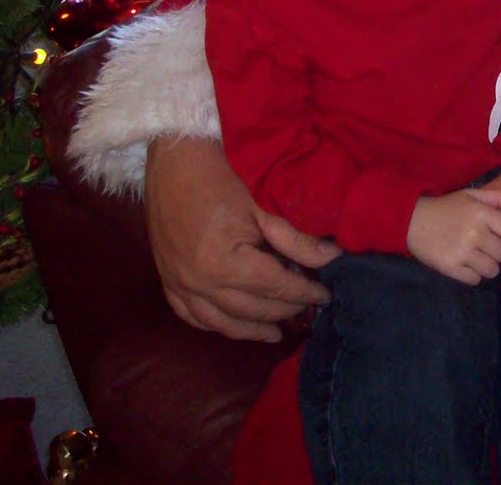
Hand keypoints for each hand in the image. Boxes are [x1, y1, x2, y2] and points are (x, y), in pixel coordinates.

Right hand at [144, 137, 339, 341]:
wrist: (175, 165)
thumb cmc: (220, 182)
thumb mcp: (262, 211)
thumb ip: (296, 242)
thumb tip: (332, 259)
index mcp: (224, 264)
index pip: (275, 287)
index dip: (304, 293)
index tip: (325, 295)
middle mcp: (199, 283)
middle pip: (251, 309)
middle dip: (283, 310)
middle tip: (307, 308)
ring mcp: (179, 286)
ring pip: (221, 322)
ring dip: (250, 330)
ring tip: (275, 334)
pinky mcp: (167, 282)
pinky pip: (191, 317)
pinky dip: (215, 324)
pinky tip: (233, 324)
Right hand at [406, 189, 500, 284]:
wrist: (413, 221)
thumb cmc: (447, 207)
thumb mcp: (473, 195)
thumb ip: (500, 199)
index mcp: (483, 213)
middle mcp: (475, 233)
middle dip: (497, 251)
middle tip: (484, 245)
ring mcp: (463, 252)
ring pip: (492, 270)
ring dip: (487, 265)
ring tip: (475, 255)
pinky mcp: (451, 267)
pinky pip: (475, 280)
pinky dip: (472, 275)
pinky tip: (464, 263)